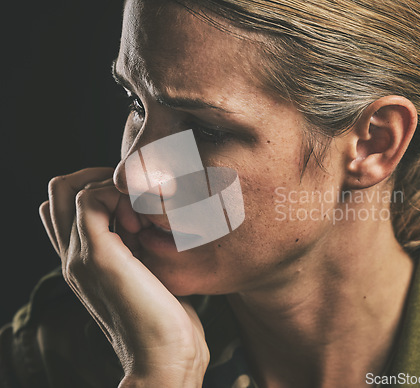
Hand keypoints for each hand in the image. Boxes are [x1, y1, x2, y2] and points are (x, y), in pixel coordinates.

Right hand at [39, 168, 209, 386]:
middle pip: (58, 191)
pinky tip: (141, 220)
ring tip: (140, 214)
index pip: (64, 208)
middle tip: (133, 196)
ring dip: (109, 186)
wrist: (167, 355)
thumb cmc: (166, 317)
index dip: (95, 189)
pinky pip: (89, 199)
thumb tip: (147, 218)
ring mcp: (79, 256)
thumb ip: (137, 246)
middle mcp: (72, 255)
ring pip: (68, 188)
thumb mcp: (147, 272)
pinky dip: (117, 195)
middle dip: (97, 177)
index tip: (133, 201)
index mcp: (83, 260)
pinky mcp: (97, 256)